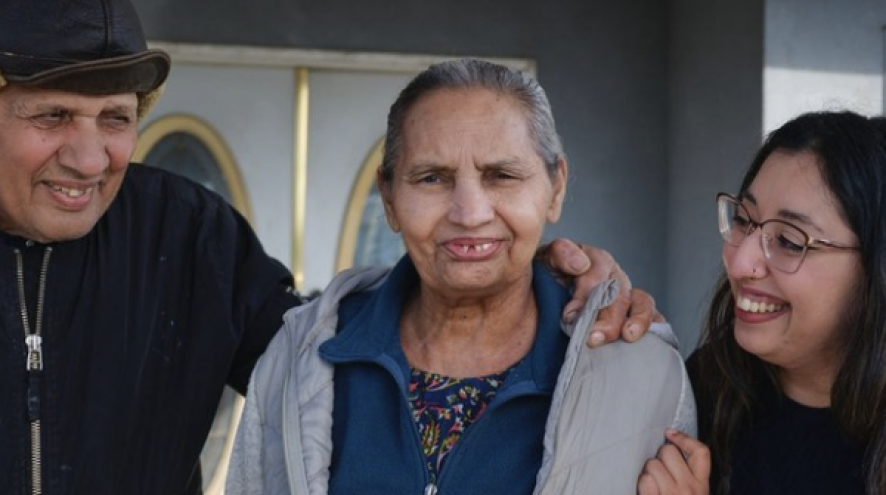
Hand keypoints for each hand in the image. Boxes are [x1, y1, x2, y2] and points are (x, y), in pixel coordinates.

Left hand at [538, 239, 662, 346]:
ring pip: (643, 303)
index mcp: (594, 260)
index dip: (586, 293)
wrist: (538, 307)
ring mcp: (626, 298)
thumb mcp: (543, 261)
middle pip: (620, 293)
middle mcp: (614, 277)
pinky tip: (643, 344)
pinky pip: (654, 321)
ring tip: (627, 337)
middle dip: (608, 317)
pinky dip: (652, 331)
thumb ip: (559, 254)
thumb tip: (580, 264)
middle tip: (593, 338)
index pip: (598, 271)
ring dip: (637, 321)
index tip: (569, 315)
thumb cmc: (541, 282)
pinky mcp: (634, 318)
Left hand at [637, 429, 709, 494]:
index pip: (700, 451)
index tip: (670, 433)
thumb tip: (671, 447)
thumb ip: (687, 473)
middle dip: (659, 456)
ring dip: (648, 471)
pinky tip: (647, 490)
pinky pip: (645, 479)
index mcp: (701, 484)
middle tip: (658, 470)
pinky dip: (642, 484)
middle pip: (669, 451)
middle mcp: (689, 488)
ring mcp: (672, 493)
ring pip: (653, 463)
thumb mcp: (692, 491)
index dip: (684, 438)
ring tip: (652, 482)